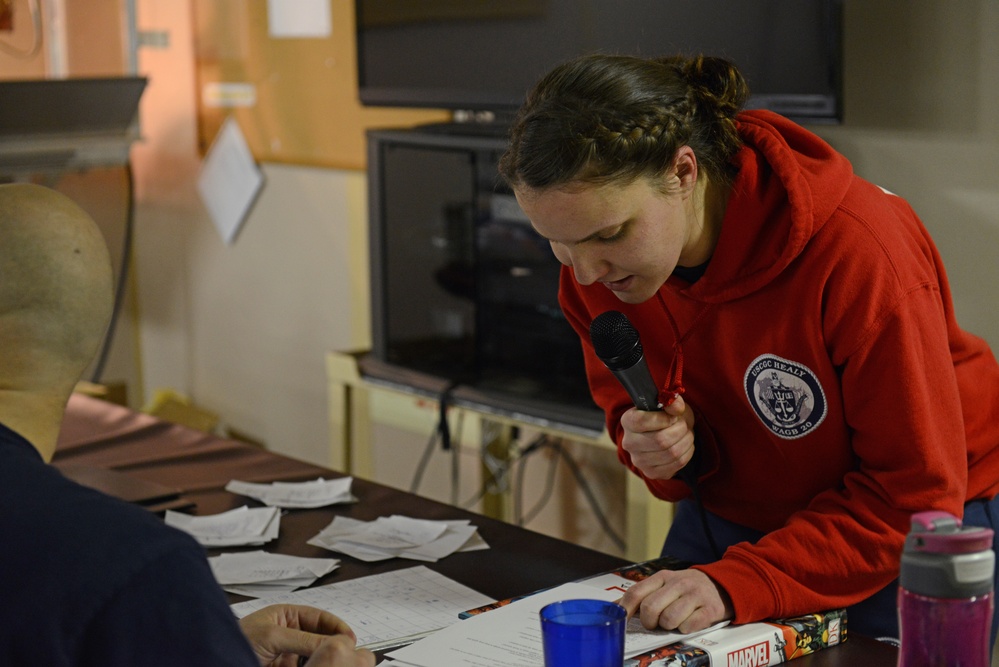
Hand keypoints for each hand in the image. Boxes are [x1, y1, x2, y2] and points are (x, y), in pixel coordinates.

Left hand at [238, 604, 374, 666]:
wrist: (215, 660)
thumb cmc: (234, 641)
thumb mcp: (273, 636)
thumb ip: (305, 639)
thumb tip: (334, 643)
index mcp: (286, 616)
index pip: (319, 618)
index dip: (336, 626)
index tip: (350, 638)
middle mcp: (289, 633)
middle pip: (320, 637)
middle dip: (333, 644)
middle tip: (346, 653)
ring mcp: (286, 654)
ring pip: (314, 655)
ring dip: (324, 658)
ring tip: (334, 661)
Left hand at [619, 569, 732, 633]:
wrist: (723, 584)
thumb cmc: (687, 588)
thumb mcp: (664, 584)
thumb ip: (642, 593)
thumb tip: (614, 607)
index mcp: (662, 577)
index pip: (636, 592)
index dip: (625, 609)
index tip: (621, 620)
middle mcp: (678, 583)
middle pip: (650, 608)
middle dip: (649, 622)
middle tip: (656, 623)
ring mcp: (694, 595)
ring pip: (669, 619)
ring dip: (669, 626)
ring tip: (675, 621)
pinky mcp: (710, 609)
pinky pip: (689, 626)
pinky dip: (686, 629)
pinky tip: (689, 622)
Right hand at [620, 395, 694, 479]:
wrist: (665, 433)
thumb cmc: (666, 416)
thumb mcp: (669, 403)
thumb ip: (673, 402)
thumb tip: (676, 409)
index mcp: (628, 421)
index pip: (641, 421)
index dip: (664, 419)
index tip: (674, 416)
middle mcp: (629, 443)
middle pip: (660, 440)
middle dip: (680, 431)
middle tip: (684, 425)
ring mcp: (639, 460)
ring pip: (671, 453)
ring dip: (686, 441)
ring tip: (687, 434)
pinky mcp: (652, 472)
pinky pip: (677, 463)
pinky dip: (687, 452)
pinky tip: (685, 445)